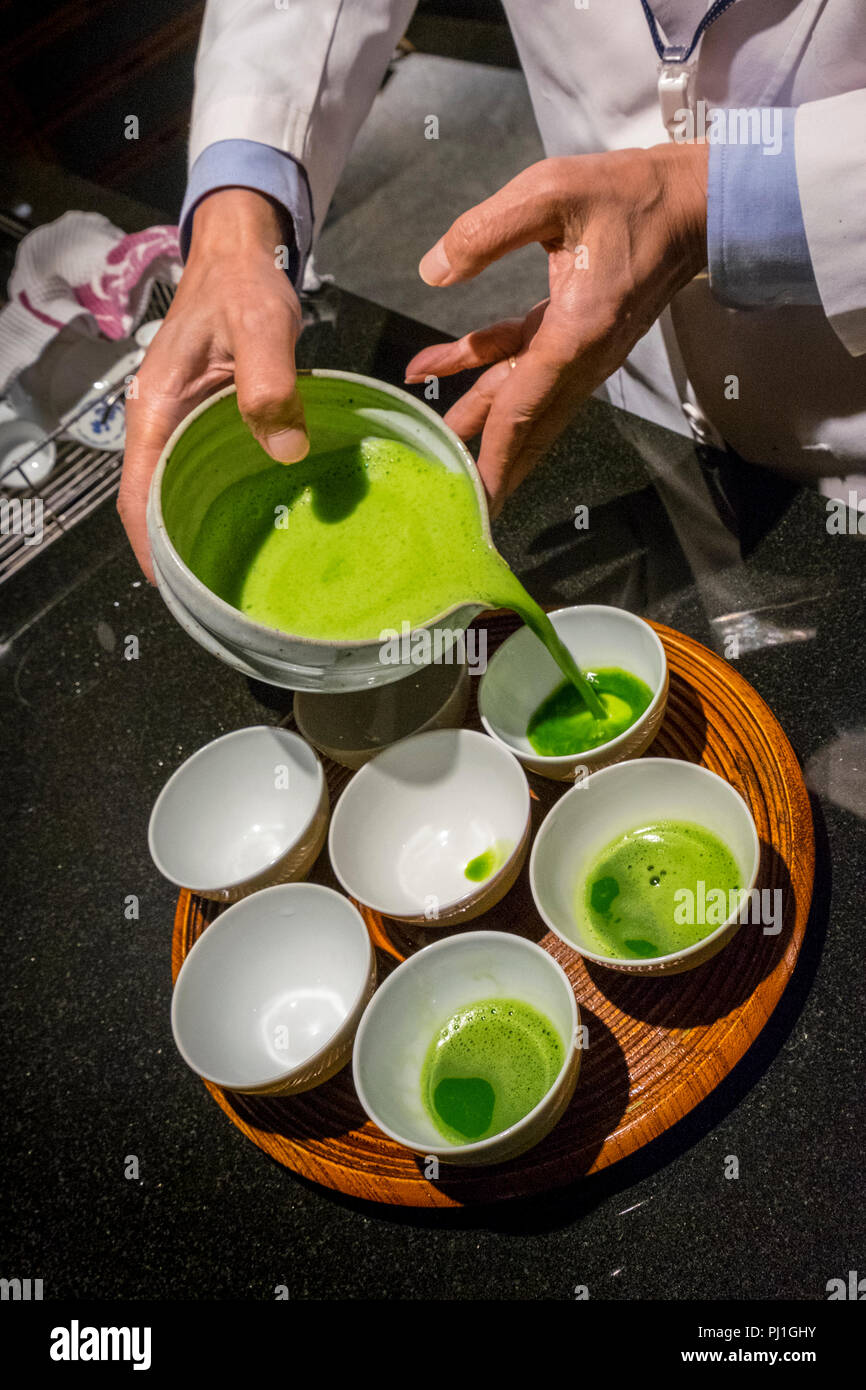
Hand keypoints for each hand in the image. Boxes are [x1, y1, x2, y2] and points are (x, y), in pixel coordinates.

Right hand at [119, 188, 307, 579]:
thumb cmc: (243, 285)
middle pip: (156, 502)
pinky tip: (258, 520)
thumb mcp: (260, 325)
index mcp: (157, 409)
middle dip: (179, 550)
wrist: (242, 254)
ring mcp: (183, 424)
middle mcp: (162, 424)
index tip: (175, 586)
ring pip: (181, 489)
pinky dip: (222, 500)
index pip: (137, 493)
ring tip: (240, 571)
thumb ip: (270, 384)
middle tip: (220, 593)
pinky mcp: (208, 421)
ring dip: (201, 528)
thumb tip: (285, 451)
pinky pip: (206, 471)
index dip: (150, 546)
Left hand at [405, 143, 707, 513]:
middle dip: (490, 462)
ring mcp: (582, 351)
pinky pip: (525, 364)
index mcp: (577, 332)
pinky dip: (484, 368)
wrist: (696, 204)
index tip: (478, 496)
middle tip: (456, 498)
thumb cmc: (633, 194)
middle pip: (525, 423)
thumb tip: (434, 271)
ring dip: (479, 418)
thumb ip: (487, 231)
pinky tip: (442, 364)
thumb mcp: (553, 192)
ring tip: (434, 438)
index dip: (494, 453)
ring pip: (523, 399)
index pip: (524, 407)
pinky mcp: (576, 334)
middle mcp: (582, 356)